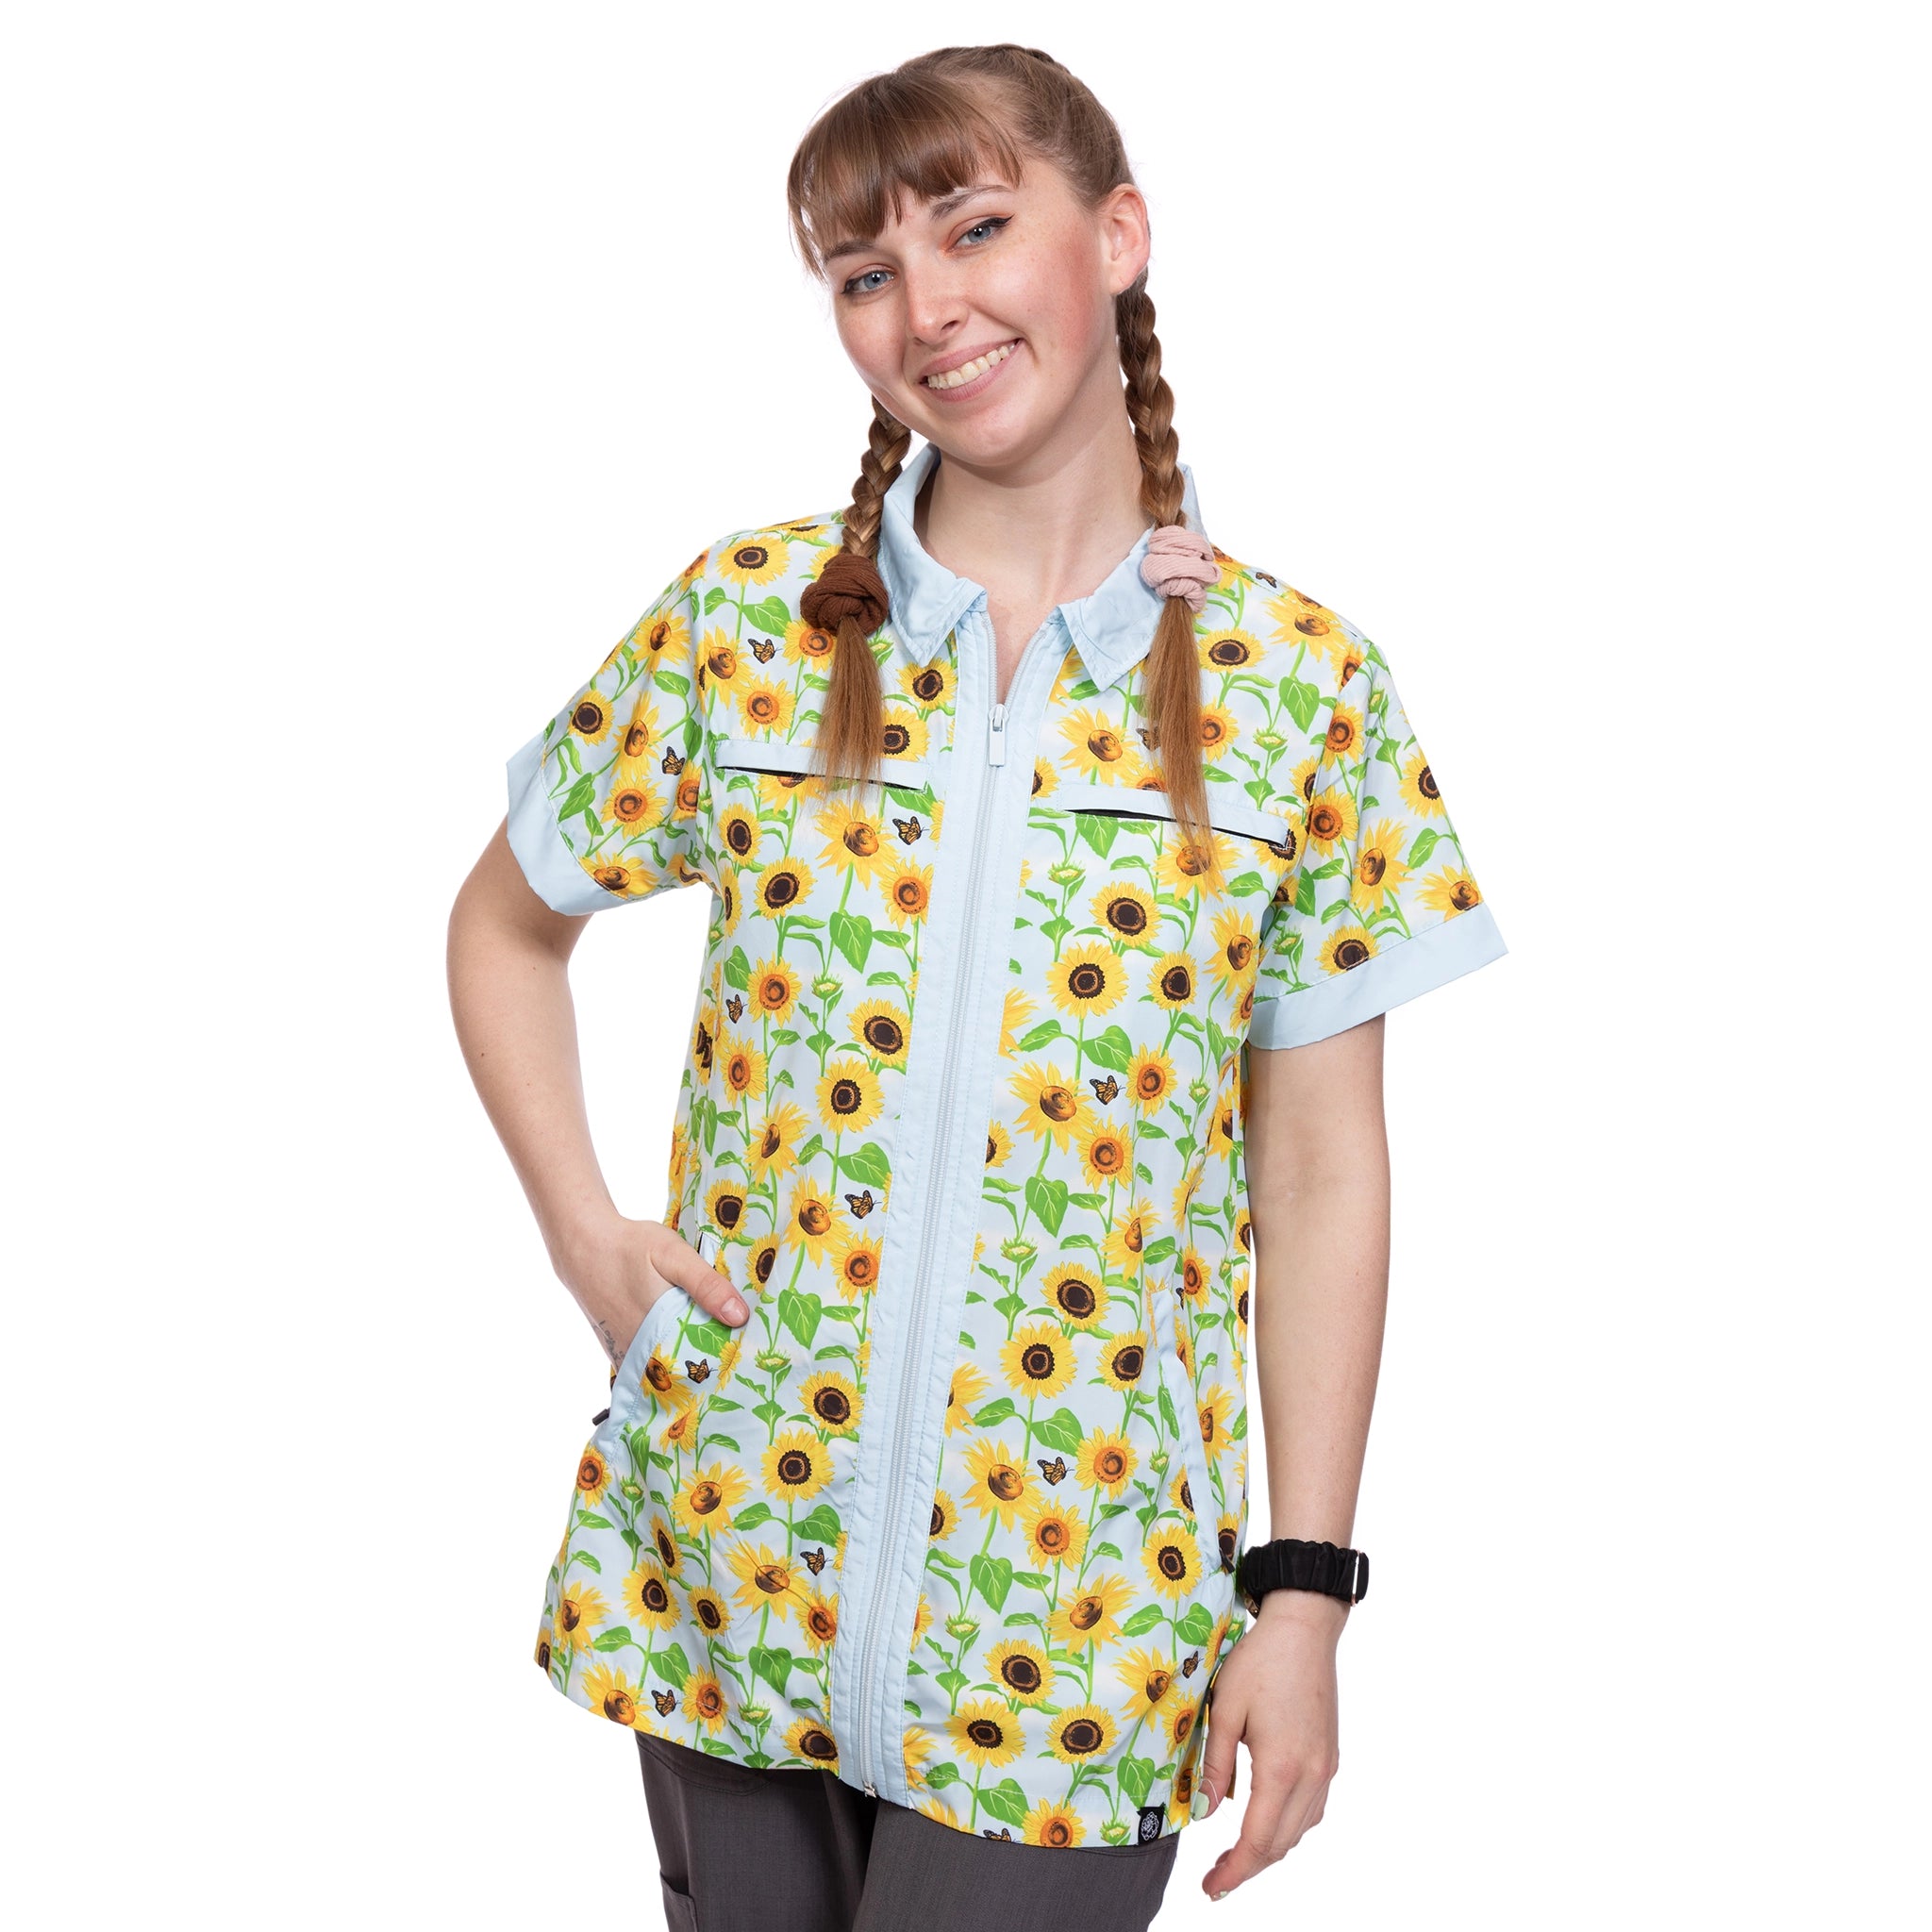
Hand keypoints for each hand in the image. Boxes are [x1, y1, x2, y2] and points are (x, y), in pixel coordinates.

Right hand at [554, 1215, 746, 1367]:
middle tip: (736, 1356)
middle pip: (684, 1371)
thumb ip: (706, 1285)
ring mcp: (626, 1354)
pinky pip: (647, 1366)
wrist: (583, 1246)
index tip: (747, 1357)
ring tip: (714, 1351)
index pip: (701, 1363)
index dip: (725, 1361)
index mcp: (659, 1332)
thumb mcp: (674, 1256)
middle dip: (709, 1365)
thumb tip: (740, 1317)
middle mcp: (640, 1352)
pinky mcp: (617, 1350)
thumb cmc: (630, 1247)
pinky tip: (682, 1344)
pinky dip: (664, 1360)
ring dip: (686, 1364)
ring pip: (664, 1371)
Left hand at [1196, 1590, 1345, 1899]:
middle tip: (1216, 1879)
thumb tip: (1202, 1812)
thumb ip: (1214, 1765)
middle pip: (1280, 1843)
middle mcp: (1311, 1776)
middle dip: (1248, 1867)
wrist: (1304, 1628)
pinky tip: (1267, 1821)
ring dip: (1269, 1849)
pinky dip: (1288, 1827)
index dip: (1234, 1871)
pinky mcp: (1330, 1758)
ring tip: (1235, 1856)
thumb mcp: (1225, 1710)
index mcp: (1282, 1768)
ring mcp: (1326, 1769)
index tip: (1211, 1888)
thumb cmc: (1260, 1661)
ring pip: (1299, 1830)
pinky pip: (1311, 1809)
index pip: (1257, 1840)